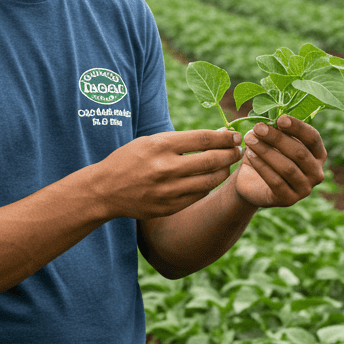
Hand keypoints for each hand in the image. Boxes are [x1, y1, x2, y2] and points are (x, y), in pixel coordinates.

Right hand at [94, 129, 242, 219]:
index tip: (234, 136)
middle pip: (211, 160)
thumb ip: (179, 141)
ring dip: (223, 171)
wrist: (105, 191)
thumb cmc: (129, 160)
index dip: (224, 137)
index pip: (203, 139)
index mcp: (160, 146)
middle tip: (238, 151)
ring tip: (227, 165)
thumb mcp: (149, 141)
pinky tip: (210, 180)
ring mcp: (168, 190)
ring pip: (210, 181)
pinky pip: (199, 196)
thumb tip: (215, 136)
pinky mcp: (169, 207)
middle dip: (230, 154)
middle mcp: (166, 168)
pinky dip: (208, 186)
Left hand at [235, 115, 326, 207]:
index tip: (280, 119)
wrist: (251, 182)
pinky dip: (262, 166)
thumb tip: (270, 123)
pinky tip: (250, 154)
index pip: (313, 138)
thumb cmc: (267, 155)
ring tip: (250, 140)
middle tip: (258, 128)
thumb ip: (276, 131)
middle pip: (299, 152)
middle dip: (277, 138)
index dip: (298, 127)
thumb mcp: (272, 140)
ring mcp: (305, 189)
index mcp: (318, 154)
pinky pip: (276, 181)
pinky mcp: (289, 200)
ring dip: (266, 151)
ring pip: (287, 167)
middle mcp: (317, 173)